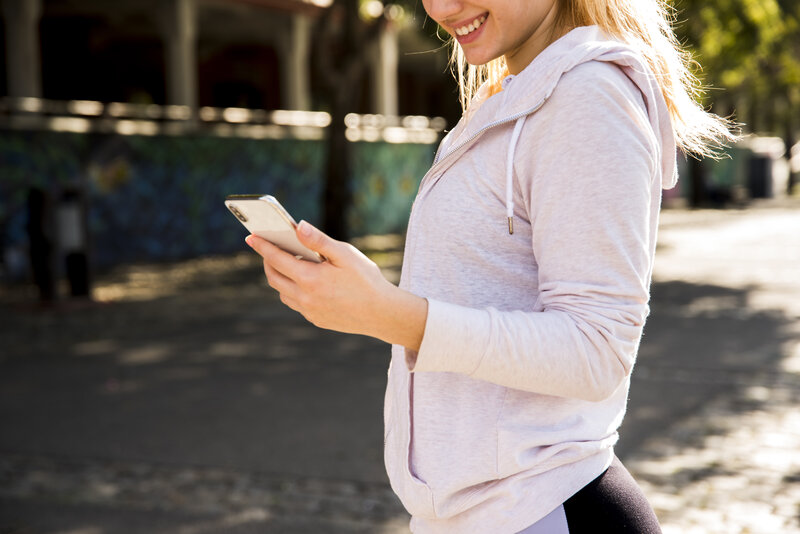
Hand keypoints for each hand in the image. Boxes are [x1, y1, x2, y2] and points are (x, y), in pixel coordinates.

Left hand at [245, 221, 426, 347]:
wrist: (382, 314)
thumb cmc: (366, 280)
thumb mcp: (345, 254)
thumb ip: (319, 241)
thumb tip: (297, 226)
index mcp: (310, 278)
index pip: (277, 259)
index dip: (262, 246)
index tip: (250, 237)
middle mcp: (305, 297)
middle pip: (274, 278)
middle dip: (267, 262)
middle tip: (268, 249)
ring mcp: (309, 311)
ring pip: (283, 293)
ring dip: (280, 277)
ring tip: (287, 263)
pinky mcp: (316, 320)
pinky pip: (296, 303)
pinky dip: (293, 290)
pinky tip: (304, 281)